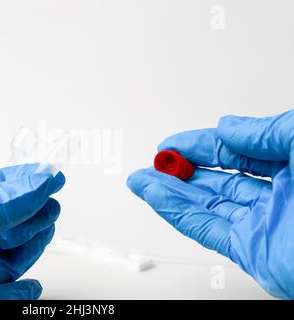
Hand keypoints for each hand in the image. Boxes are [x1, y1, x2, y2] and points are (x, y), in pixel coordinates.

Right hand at [127, 111, 293, 298]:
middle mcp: (279, 195)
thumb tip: (229, 127)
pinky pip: (206, 229)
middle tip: (155, 161)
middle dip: (180, 169)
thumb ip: (269, 131)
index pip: (236, 150)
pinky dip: (177, 214)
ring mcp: (264, 224)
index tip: (174, 142)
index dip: (201, 143)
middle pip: (216, 178)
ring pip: (205, 205)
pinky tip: (158, 198)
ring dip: (170, 192)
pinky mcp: (254, 251)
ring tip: (144, 179)